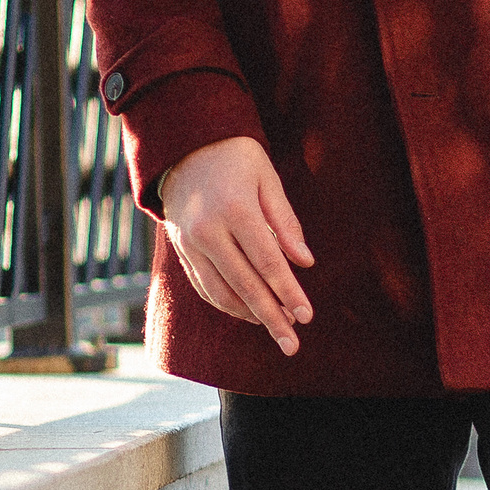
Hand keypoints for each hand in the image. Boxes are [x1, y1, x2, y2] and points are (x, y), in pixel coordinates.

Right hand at [160, 137, 315, 355]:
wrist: (182, 145)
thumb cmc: (235, 157)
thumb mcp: (267, 178)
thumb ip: (286, 221)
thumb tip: (305, 262)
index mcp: (235, 210)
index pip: (268, 262)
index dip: (288, 292)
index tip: (307, 316)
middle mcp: (208, 230)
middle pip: (245, 285)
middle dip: (271, 318)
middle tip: (293, 344)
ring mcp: (190, 242)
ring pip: (221, 292)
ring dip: (250, 315)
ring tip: (277, 330)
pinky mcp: (181, 249)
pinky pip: (204, 286)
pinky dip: (227, 304)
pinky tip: (250, 314)